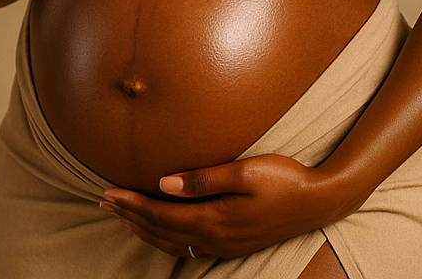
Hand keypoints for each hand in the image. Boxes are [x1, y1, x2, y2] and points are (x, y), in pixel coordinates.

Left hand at [100, 154, 354, 258]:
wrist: (319, 202)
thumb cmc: (284, 179)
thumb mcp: (245, 172)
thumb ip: (203, 178)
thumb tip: (164, 182)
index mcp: (214, 218)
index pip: (161, 213)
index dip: (132, 203)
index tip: (108, 190)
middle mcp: (214, 237)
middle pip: (160, 230)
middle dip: (130, 216)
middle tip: (103, 201)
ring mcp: (223, 245)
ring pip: (172, 243)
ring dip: (143, 230)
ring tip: (122, 217)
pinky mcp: (232, 244)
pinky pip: (188, 249)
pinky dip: (165, 240)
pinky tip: (160, 233)